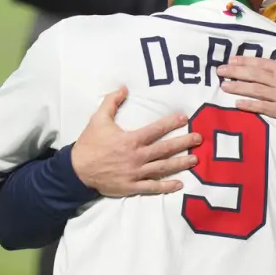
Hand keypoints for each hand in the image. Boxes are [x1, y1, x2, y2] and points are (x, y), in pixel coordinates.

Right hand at [71, 86, 202, 195]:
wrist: (76, 170)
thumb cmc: (89, 144)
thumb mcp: (98, 119)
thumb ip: (111, 102)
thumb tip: (123, 87)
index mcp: (131, 140)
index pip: (156, 130)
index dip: (171, 123)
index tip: (185, 118)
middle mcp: (137, 157)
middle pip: (165, 149)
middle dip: (184, 143)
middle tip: (199, 139)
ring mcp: (136, 173)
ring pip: (163, 168)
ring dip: (180, 163)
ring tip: (195, 160)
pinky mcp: (132, 187)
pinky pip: (152, 187)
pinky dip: (166, 186)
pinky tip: (179, 184)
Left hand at [217, 47, 275, 135]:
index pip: (263, 64)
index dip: (246, 61)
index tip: (233, 60)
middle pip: (254, 75)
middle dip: (236, 72)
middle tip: (220, 70)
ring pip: (254, 90)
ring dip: (237, 87)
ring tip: (223, 86)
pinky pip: (262, 108)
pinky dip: (248, 105)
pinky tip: (237, 103)